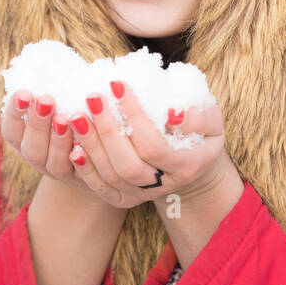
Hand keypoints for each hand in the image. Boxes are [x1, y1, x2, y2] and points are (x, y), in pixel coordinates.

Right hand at [0, 89, 124, 208]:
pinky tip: (85, 144)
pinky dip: (81, 159)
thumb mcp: (58, 102)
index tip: (24, 93)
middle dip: (37, 122)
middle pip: (30, 147)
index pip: (11, 129)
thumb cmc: (72, 112)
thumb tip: (49, 55)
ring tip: (66, 118)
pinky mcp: (80, 179)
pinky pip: (79, 173)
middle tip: (46, 100)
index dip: (15, 113)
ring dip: (57, 140)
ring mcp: (56, 171)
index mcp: (23, 138)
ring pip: (51, 161)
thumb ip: (53, 88)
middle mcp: (36, 157)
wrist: (94, 152)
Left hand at [67, 80, 237, 209]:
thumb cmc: (201, 135)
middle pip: (128, 164)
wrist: (193, 169)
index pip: (154, 145)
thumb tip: (173, 113)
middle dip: (107, 130)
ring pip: (111, 176)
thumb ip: (201, 116)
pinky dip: (85, 169)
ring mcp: (141, 195)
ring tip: (76, 114)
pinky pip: (100, 188)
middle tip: (92, 97)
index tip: (118, 85)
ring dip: (91, 145)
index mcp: (186, 165)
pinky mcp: (124, 199)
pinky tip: (72, 146)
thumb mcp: (213, 123)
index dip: (134, 116)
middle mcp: (162, 185)